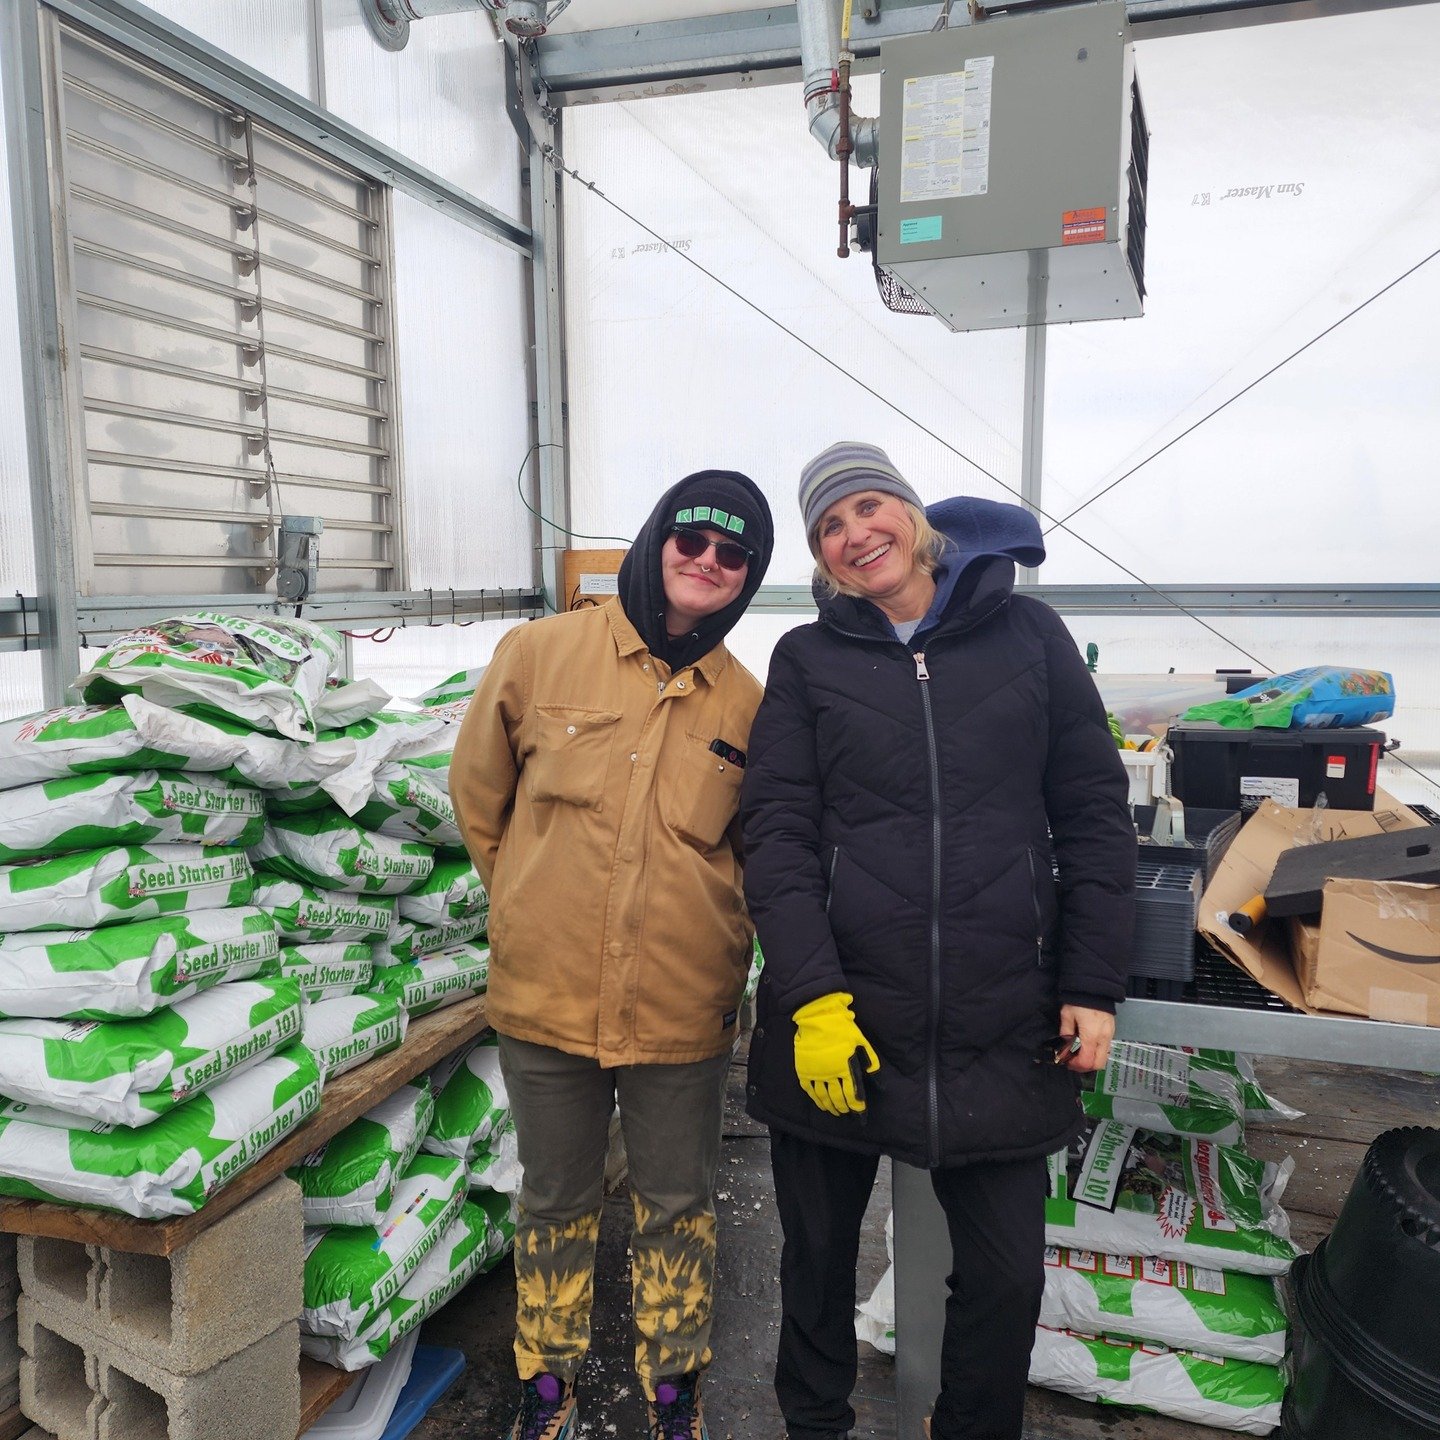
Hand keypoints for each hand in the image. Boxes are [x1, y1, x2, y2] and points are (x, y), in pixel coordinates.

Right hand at [793, 992, 879, 1115]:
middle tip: (846, 1112)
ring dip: (830, 1106)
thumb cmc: (842, 1028)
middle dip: (844, 1108)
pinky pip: (809, 1090)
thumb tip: (880, 1084)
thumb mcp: (862, 1043)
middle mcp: (830, 1073)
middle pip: (838, 1098)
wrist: (818, 1017)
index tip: (860, 1116)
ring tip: (835, 1111)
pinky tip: (820, 1103)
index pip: (853, 1094)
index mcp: (846, 1067)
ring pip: (823, 1097)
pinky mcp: (804, 1069)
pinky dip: (815, 1099)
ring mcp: (815, 1072)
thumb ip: (871, 1064)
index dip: (857, 1108)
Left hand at [1058, 1004, 1114, 1073]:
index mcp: (1091, 1035)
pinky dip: (1096, 1052)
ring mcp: (1110, 1035)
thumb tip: (1063, 1049)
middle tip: (1073, 1061)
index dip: (1076, 1065)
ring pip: (1103, 1058)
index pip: (1087, 1061)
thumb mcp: (1067, 1016)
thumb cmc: (1079, 1000)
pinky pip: (1106, 1048)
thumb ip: (1065, 1034)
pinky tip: (1086, 1045)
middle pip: (1098, 1064)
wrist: (1095, 987)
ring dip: (1091, 1060)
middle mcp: (1103, 1038)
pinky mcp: (1112, 1031)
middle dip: (1085, 1066)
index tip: (1067, 1061)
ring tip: (1079, 1053)